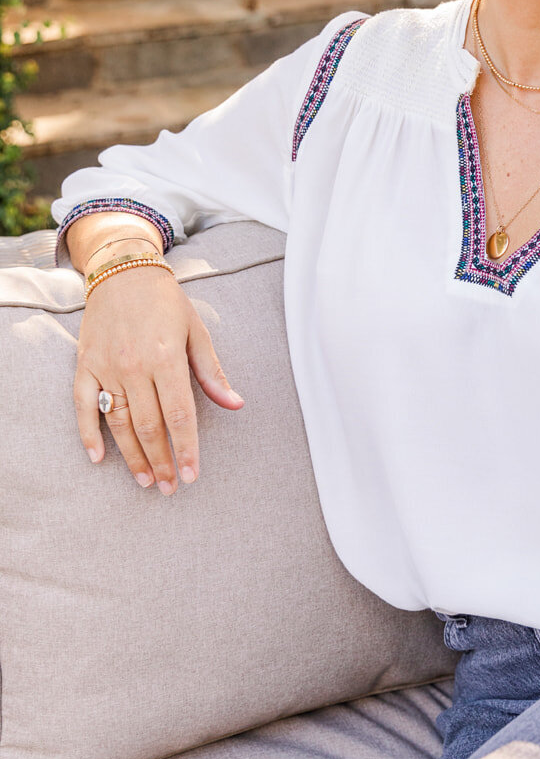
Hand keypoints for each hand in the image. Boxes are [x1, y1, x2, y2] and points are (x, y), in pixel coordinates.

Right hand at [74, 266, 243, 492]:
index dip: (187, 448)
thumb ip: (212, 372)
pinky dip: (88, 434)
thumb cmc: (167, 303)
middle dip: (162, 461)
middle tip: (171, 487)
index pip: (179, 414)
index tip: (193, 475)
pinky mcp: (85, 365)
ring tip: (147, 481)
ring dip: (132, 456)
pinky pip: (84, 406)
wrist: (123, 271)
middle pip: (150, 426)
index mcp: (166, 357)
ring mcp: (106, 367)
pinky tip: (98, 459)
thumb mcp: (197, 331)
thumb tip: (236, 404)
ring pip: (119, 423)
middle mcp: (134, 365)